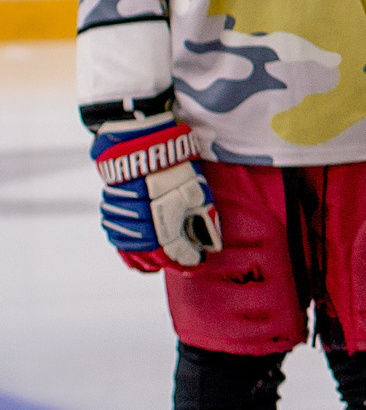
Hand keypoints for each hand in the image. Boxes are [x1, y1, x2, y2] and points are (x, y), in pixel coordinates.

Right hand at [93, 115, 219, 273]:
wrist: (140, 142)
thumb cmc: (174, 165)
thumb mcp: (197, 190)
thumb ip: (202, 218)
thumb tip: (210, 243)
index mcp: (166, 220)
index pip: (177, 251)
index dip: (188, 260)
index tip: (197, 264)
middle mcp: (142, 224)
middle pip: (154, 255)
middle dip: (168, 263)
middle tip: (180, 266)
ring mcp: (124, 219)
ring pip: (132, 251)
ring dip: (145, 261)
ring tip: (156, 267)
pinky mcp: (110, 211)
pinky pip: (117, 239)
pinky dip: (127, 251)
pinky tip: (135, 256)